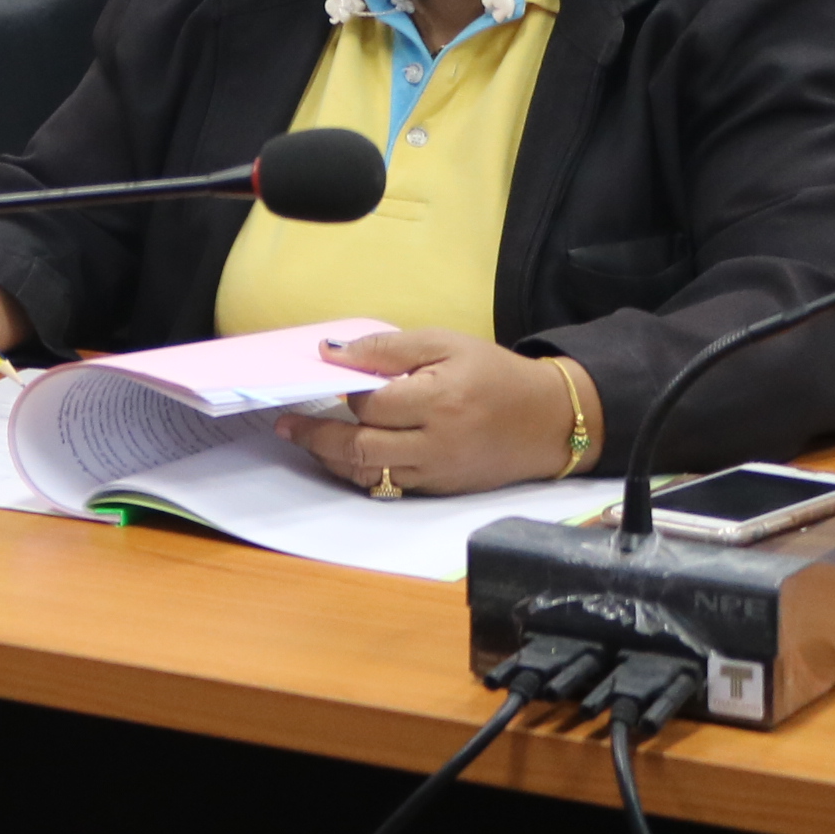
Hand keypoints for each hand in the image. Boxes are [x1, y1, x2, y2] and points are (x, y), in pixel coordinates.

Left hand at [275, 329, 600, 495]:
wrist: (549, 420)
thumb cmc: (494, 374)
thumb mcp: (445, 343)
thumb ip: (387, 347)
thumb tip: (332, 353)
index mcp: (437, 402)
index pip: (371, 404)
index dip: (344, 393)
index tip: (324, 379)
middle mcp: (434, 444)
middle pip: (359, 448)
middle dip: (315, 436)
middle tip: (285, 423)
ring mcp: (437, 473)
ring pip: (368, 475)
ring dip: (330, 459)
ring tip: (304, 438)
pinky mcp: (440, 490)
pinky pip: (388, 487)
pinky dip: (359, 472)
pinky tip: (341, 455)